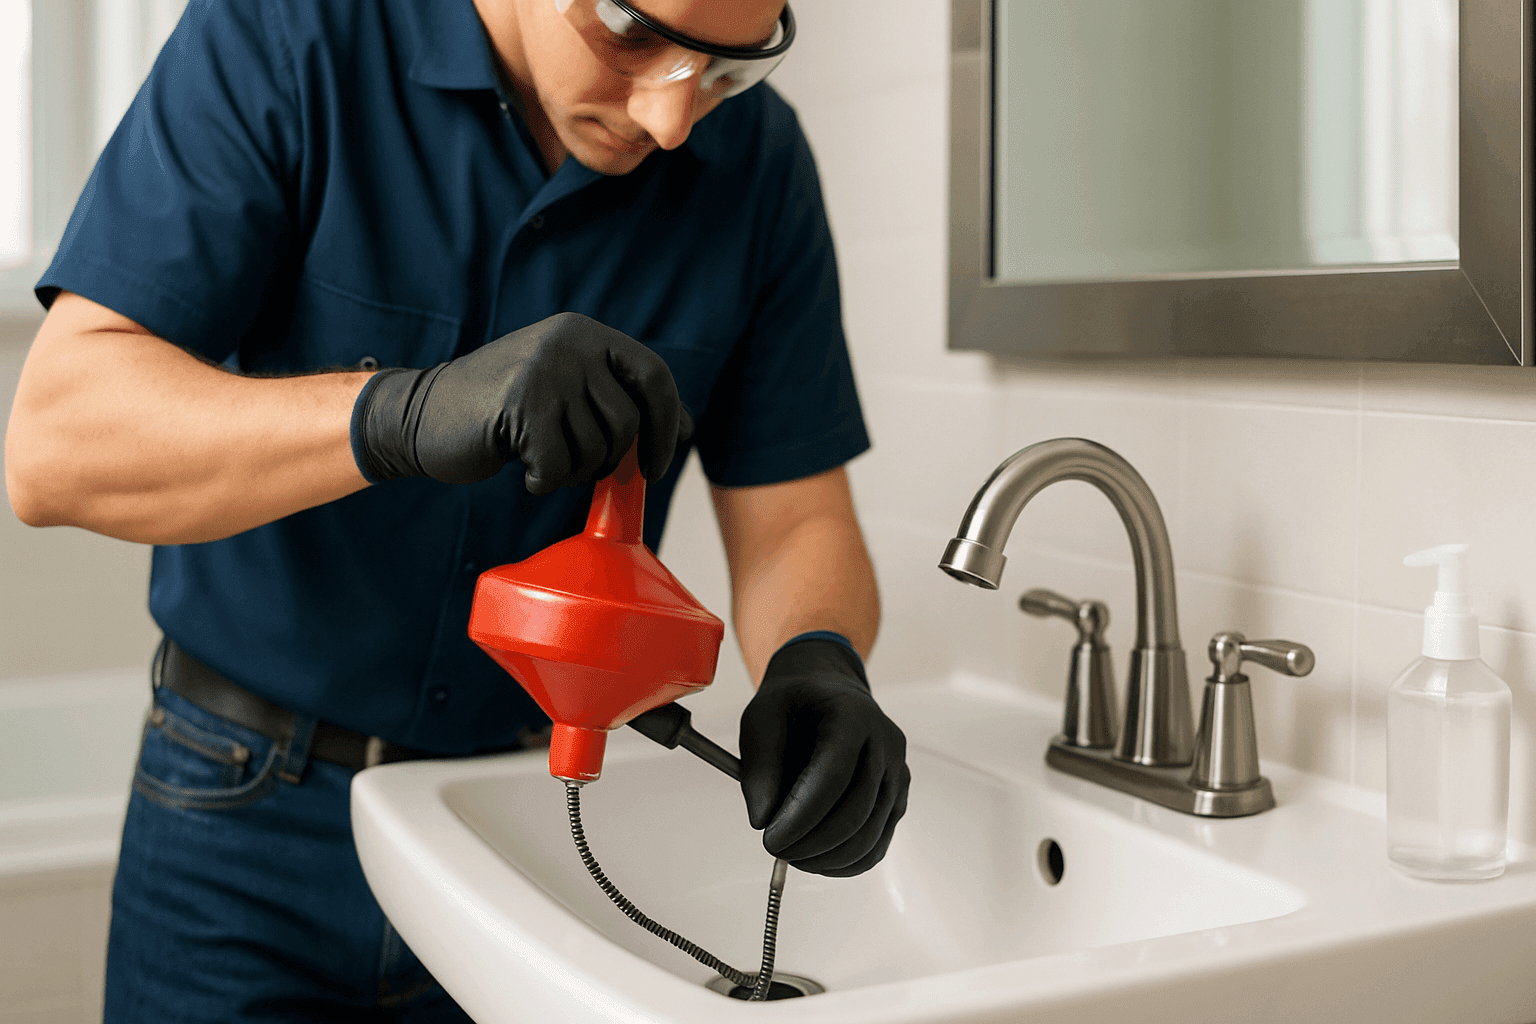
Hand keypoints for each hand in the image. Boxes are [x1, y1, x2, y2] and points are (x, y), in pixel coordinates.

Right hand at [353, 312, 692, 492]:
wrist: (421, 414)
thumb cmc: (502, 411)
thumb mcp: (567, 388)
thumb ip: (619, 398)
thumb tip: (686, 426)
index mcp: (587, 334)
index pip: (655, 376)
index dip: (666, 425)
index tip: (657, 466)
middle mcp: (570, 342)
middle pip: (628, 421)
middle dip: (609, 460)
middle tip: (574, 464)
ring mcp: (545, 369)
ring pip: (596, 447)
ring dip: (572, 471)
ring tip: (542, 458)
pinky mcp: (520, 403)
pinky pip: (559, 464)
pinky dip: (544, 480)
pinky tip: (524, 469)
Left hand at [739, 638, 909, 876]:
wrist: (829, 690)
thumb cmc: (793, 703)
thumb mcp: (762, 718)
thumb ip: (760, 766)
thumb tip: (763, 820)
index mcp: (853, 716)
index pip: (833, 776)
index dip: (801, 816)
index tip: (769, 839)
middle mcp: (885, 744)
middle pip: (856, 810)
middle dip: (811, 842)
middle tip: (774, 850)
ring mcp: (898, 773)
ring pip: (870, 834)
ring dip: (827, 857)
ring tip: (791, 855)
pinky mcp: (897, 799)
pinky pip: (878, 844)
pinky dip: (847, 863)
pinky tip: (816, 860)